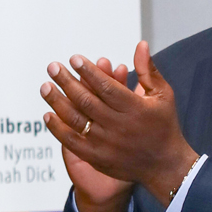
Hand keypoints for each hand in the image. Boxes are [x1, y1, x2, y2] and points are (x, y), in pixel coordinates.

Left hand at [41, 41, 199, 211]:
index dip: (88, 72)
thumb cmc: (164, 125)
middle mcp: (119, 126)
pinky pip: (73, 142)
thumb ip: (147, 70)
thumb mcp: (163, 95)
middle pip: (86, 100)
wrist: (165, 166)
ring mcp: (107, 143)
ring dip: (58, 102)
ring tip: (45, 86)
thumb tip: (141, 44)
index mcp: (135, 108)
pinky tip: (48, 115)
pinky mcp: (98, 158)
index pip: (106, 86)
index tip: (73, 58)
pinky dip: (58, 129)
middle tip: (52, 67)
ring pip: (76, 120)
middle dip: (67, 81)